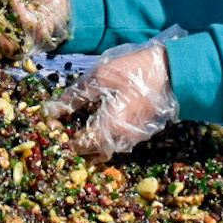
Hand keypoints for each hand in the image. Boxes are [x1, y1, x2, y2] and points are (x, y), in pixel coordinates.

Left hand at [44, 39, 179, 160]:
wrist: (172, 70)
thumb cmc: (134, 72)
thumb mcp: (100, 77)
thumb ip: (75, 96)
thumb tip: (51, 110)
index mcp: (110, 127)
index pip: (81, 146)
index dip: (65, 140)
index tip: (54, 129)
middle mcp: (124, 139)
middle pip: (96, 152)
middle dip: (78, 146)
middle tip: (65, 130)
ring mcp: (136, 137)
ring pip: (110, 148)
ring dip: (93, 143)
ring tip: (80, 126)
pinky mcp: (143, 131)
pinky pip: (121, 141)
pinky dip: (108, 136)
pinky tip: (101, 121)